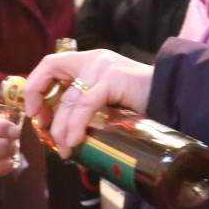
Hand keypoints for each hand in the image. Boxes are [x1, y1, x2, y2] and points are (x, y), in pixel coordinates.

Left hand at [24, 49, 153, 157]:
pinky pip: (85, 104)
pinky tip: (75, 140)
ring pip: (69, 98)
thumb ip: (88, 107)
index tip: (36, 113)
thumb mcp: (108, 99)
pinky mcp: (112, 79)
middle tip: (48, 135)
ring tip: (65, 149)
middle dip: (43, 106)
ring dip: (61, 128)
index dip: (35, 86)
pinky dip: (76, 124)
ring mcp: (102, 67)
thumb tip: (66, 137)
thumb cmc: (142, 101)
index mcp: (89, 61)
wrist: (173, 94)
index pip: (50, 64)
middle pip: (51, 72)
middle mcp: (92, 59)